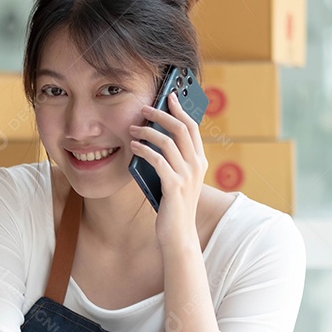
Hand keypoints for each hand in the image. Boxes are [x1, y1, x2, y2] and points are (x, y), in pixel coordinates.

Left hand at [129, 91, 206, 248]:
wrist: (178, 235)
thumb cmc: (174, 206)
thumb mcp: (176, 179)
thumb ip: (171, 161)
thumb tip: (153, 139)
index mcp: (199, 161)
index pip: (192, 127)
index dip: (180, 109)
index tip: (169, 96)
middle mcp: (196, 165)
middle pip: (181, 129)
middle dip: (161, 114)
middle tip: (144, 108)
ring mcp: (187, 176)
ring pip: (168, 142)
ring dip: (148, 132)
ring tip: (132, 129)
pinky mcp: (174, 186)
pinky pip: (158, 161)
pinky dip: (144, 150)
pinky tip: (133, 147)